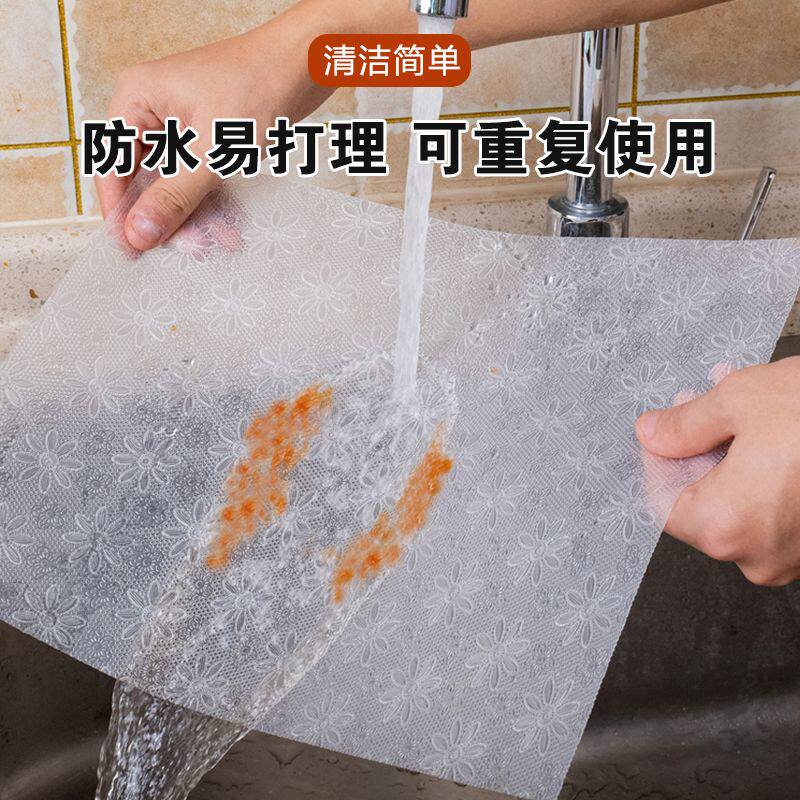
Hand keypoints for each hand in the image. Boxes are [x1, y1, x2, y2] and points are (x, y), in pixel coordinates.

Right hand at [95, 2, 333, 249]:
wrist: (308, 61)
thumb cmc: (259, 86)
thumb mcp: (213, 150)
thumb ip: (175, 195)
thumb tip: (139, 233)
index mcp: (138, 100)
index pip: (113, 167)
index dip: (120, 212)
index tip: (132, 252)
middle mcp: (154, 112)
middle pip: (146, 179)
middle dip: (167, 218)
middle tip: (188, 253)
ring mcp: (183, 125)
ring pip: (177, 184)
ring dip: (196, 217)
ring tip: (218, 246)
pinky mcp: (212, 138)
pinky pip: (202, 179)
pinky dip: (214, 204)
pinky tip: (230, 231)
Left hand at [636, 356, 799, 586]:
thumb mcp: (740, 401)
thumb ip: (685, 424)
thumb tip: (652, 434)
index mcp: (726, 527)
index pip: (660, 504)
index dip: (657, 464)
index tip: (664, 431)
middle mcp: (758, 557)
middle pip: (701, 508)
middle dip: (697, 455)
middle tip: (701, 410)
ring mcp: (794, 559)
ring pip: (741, 507)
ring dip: (733, 461)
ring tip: (743, 414)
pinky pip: (775, 515)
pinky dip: (766, 478)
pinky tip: (776, 437)